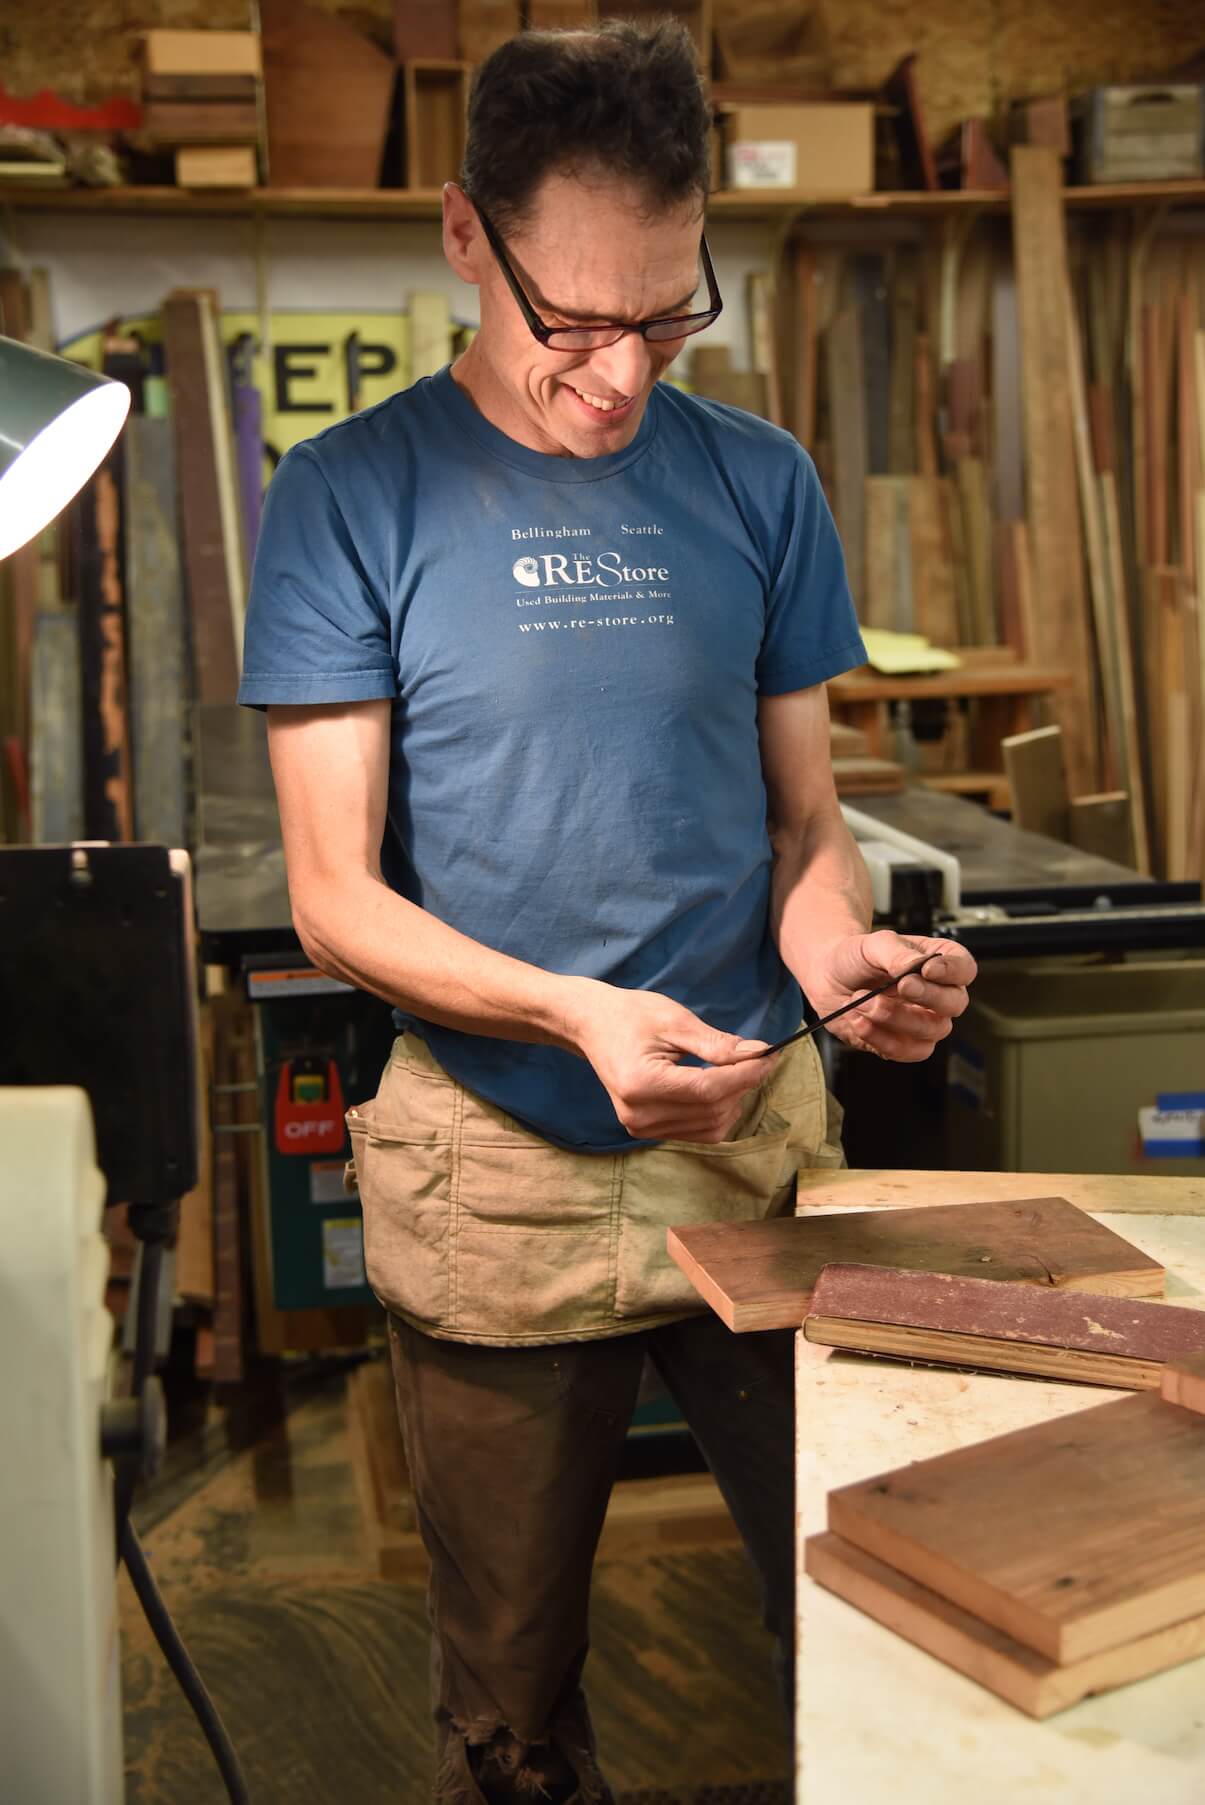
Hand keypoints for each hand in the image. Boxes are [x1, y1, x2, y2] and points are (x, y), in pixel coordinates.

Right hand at [562, 978, 778, 1141]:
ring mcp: (640, 1127)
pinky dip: (717, 1112)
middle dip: (744, 1085)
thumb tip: (759, 1054)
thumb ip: (717, 1044)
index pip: (709, 1089)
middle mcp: (639, 1115)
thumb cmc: (630, 1015)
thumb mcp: (675, 1020)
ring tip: (737, 1070)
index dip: (747, 1075)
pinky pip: (698, 1132)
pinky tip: (719, 1087)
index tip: (771, 1056)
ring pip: (710, 1127)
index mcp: (642, 1084)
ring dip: (733, 1101)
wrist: (592, 1025)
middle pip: (713, 1111)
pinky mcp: (645, 1131)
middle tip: (760, 1058)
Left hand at [806, 930, 976, 1062]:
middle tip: (899, 986)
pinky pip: (904, 1051)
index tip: (928, 969)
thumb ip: (895, 952)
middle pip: (955, 1004)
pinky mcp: (902, 1044)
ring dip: (894, 1017)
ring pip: (930, 1031)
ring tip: (862, 1001)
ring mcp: (923, 1023)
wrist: (827, 978)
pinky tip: (858, 1021)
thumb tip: (915, 966)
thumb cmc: (855, 957)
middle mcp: (937, 995)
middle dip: (927, 996)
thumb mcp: (873, 944)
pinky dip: (878, 1037)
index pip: (964, 968)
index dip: (953, 971)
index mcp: (938, 964)